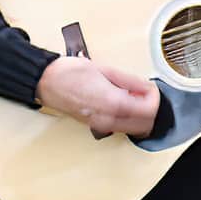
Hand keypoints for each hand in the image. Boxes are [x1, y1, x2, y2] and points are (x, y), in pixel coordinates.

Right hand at [36, 55, 160, 136]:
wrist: (46, 82)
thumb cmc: (69, 73)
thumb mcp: (105, 69)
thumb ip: (130, 81)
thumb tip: (146, 87)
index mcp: (112, 103)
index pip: (149, 111)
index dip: (155, 98)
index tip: (150, 88)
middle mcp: (108, 119)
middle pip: (145, 125)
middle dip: (150, 109)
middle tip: (144, 93)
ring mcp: (101, 126)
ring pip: (134, 130)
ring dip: (140, 115)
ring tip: (132, 96)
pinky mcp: (96, 127)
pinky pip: (121, 127)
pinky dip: (129, 118)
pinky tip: (122, 102)